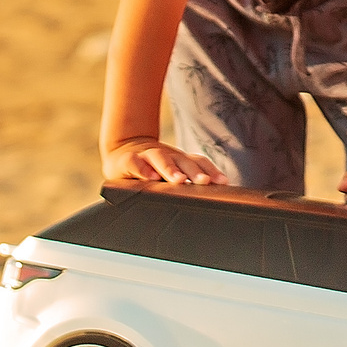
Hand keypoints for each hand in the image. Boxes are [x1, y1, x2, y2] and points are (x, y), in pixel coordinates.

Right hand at [103, 140, 222, 184]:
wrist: (123, 152)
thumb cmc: (152, 169)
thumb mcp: (171, 174)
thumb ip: (187, 181)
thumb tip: (212, 195)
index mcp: (179, 160)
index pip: (198, 162)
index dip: (211, 171)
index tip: (223, 182)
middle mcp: (166, 155)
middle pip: (183, 160)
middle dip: (195, 171)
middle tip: (204, 181)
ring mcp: (147, 156)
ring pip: (160, 158)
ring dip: (170, 169)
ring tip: (179, 180)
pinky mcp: (128, 160)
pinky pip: (135, 162)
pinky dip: (143, 169)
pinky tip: (150, 177)